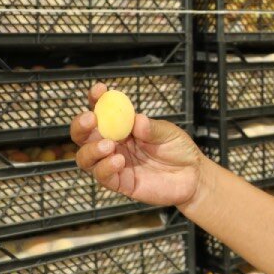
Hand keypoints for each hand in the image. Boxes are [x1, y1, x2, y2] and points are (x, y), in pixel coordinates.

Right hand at [70, 83, 206, 207]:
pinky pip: (103, 177)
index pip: (102, 111)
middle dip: (81, 125)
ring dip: (91, 149)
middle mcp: (114, 144)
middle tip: (90, 119)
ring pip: (86, 158)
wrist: (192, 176)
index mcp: (123, 127)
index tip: (99, 90)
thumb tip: (137, 120)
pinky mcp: (120, 183)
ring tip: (108, 145)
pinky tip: (119, 161)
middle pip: (83, 135)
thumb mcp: (169, 133)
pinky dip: (105, 168)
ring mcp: (114, 164)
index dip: (96, 100)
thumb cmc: (179, 149)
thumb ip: (152, 128)